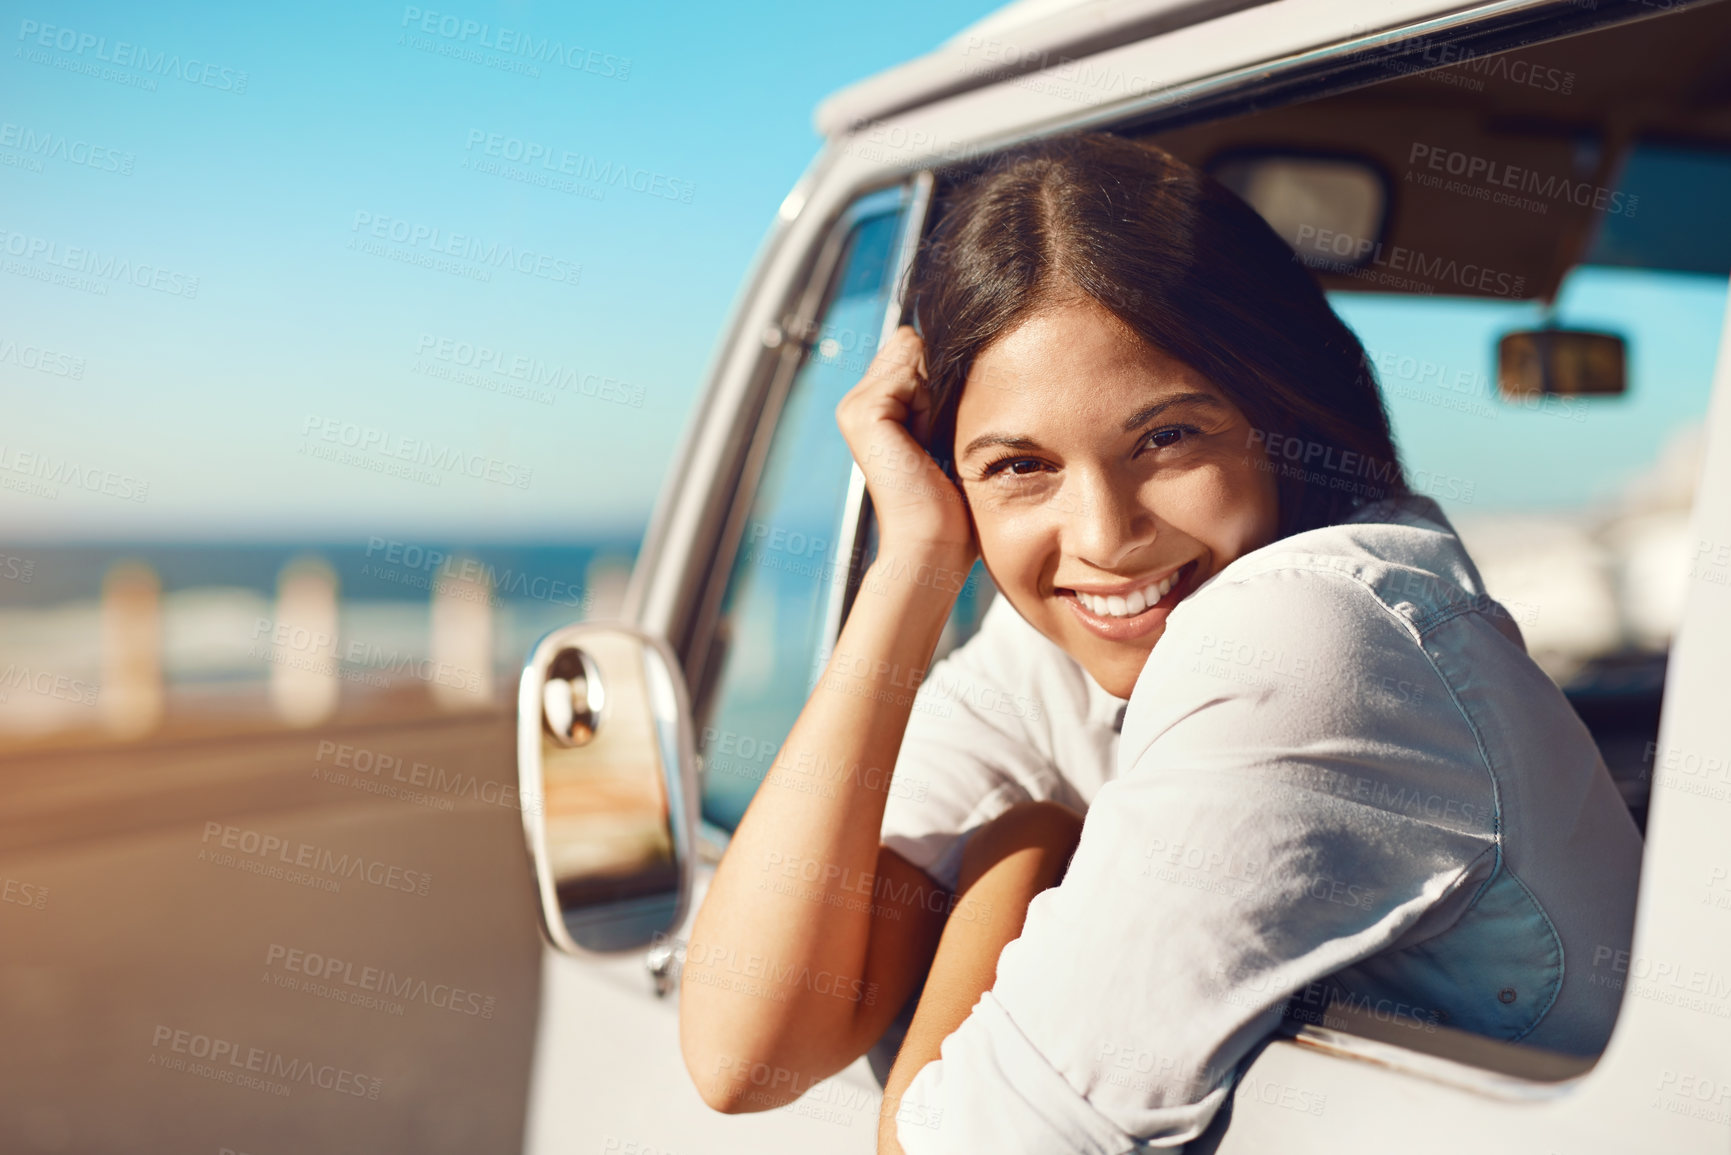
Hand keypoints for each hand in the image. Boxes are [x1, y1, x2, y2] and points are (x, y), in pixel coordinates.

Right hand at [835, 326, 977, 566]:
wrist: (933, 543)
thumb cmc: (951, 500)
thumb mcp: (948, 429)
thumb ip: (939, 386)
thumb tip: (933, 342)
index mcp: (876, 406)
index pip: (915, 350)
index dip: (943, 377)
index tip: (946, 427)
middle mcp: (859, 402)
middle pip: (915, 346)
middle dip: (941, 380)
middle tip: (938, 439)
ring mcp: (856, 405)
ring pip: (914, 355)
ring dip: (938, 392)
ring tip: (931, 442)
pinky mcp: (862, 412)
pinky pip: (909, 372)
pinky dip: (929, 401)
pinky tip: (923, 441)